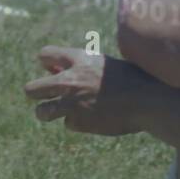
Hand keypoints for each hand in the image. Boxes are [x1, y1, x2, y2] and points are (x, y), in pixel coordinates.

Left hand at [22, 46, 141, 135]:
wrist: (148, 101)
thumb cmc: (132, 78)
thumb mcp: (105, 63)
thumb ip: (79, 66)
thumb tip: (54, 70)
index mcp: (79, 59)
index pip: (44, 55)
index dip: (47, 62)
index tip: (54, 69)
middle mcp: (69, 81)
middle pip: (32, 88)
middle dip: (36, 92)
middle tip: (46, 96)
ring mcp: (71, 104)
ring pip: (42, 112)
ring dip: (49, 112)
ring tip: (62, 111)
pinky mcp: (78, 123)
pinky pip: (69, 123)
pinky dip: (79, 122)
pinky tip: (95, 118)